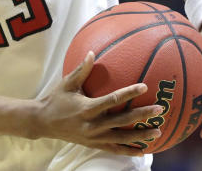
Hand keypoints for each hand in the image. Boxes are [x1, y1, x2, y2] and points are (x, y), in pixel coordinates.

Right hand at [33, 51, 164, 155]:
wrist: (43, 123)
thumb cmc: (56, 100)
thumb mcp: (66, 84)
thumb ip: (81, 69)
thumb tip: (92, 52)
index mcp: (87, 108)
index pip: (112, 100)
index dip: (129, 93)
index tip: (144, 87)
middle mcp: (92, 125)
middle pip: (121, 121)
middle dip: (141, 116)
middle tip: (159, 109)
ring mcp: (94, 137)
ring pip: (121, 138)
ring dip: (140, 136)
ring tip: (158, 131)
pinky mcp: (93, 145)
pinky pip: (114, 149)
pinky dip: (129, 150)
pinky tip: (143, 150)